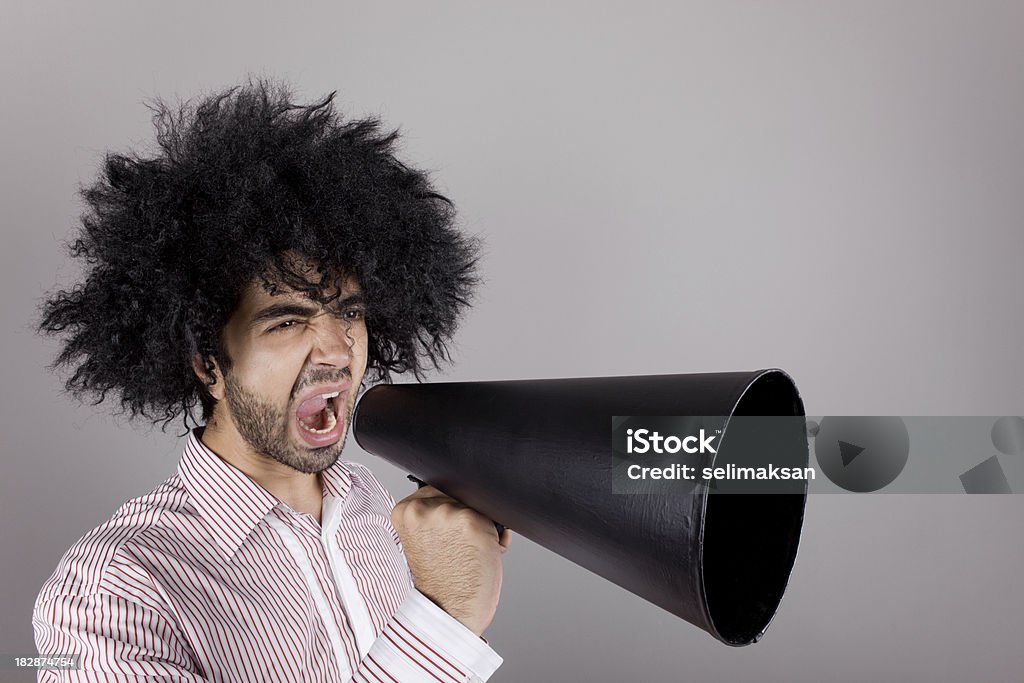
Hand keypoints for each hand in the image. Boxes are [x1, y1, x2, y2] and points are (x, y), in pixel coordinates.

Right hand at [391, 485, 511, 635]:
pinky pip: (495, 518)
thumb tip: (465, 495)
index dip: (450, 507)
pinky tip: (486, 552)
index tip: (450, 527)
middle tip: (460, 545)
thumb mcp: (424, 541)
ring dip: (483, 524)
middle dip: (466, 514)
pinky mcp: (471, 522)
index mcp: (405, 511)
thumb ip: (433, 515)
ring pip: (476, 504)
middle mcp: (422, 508)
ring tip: (473, 550)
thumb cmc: (439, 581)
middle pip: (458, 492)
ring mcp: (447, 513)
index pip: (437, 488)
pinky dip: (498, 536)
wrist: (448, 612)